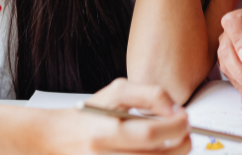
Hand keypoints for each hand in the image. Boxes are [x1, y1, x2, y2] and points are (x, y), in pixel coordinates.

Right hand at [45, 79, 190, 154]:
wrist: (55, 138)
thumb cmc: (88, 114)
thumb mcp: (116, 92)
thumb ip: (149, 94)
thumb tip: (175, 110)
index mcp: (106, 132)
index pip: (151, 133)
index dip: (176, 127)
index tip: (185, 119)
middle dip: (181, 145)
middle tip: (186, 134)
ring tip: (173, 144)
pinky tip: (157, 152)